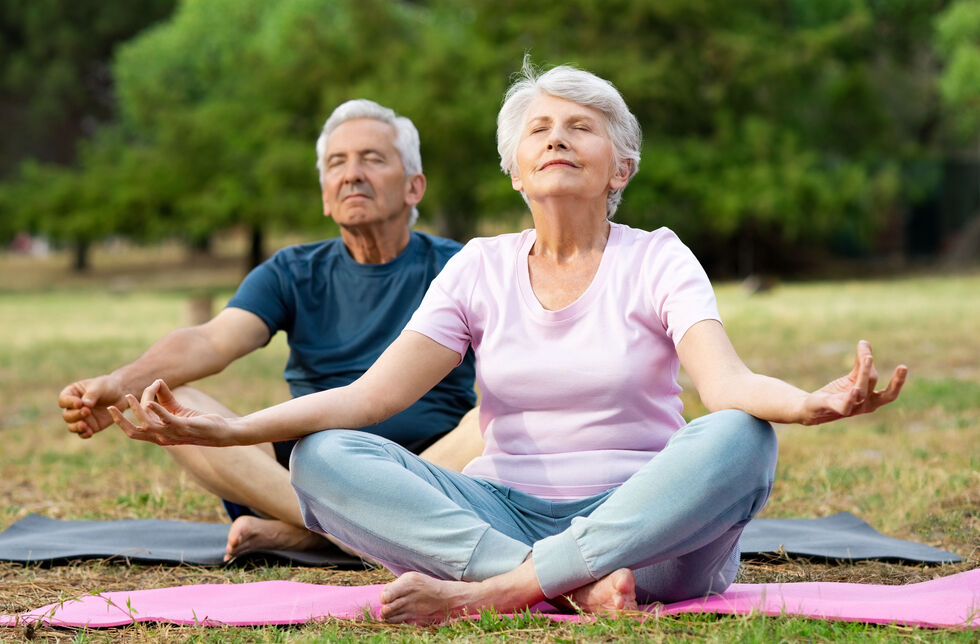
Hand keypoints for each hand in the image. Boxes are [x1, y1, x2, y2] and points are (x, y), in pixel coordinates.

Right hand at [58, 375, 126, 438]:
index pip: (63, 400)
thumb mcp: (100, 387)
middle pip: (67, 415)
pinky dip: (84, 434)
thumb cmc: (107, 386)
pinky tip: (89, 433)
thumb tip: (85, 405)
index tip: (79, 403)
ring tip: (84, 426)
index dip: (69, 403)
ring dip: (76, 427)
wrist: (121, 395)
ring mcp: (81, 418)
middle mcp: (73, 407)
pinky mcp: (90, 426)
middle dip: (75, 414)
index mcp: (72, 394)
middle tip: (87, 411)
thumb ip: (92, 395)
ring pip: (72, 426)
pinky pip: (83, 433)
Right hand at [108, 379, 234, 446]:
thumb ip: (165, 397)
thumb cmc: (198, 422)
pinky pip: (167, 419)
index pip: (134, 432)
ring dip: (137, 410)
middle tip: (110, 408)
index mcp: (159, 436)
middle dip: (120, 421)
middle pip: (134, 432)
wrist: (220, 431)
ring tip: (130, 397)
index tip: (116, 406)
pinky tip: (150, 401)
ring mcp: (172, 434)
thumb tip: (156, 381)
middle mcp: (163, 438)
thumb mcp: (178, 409)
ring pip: (147, 424)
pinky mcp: (184, 427)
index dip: (122, 421)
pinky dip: (157, 410)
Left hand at [799, 340, 906, 425]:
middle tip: (903, 367)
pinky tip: (854, 389)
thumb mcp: (852, 377)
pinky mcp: (834, 407)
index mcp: (872, 399)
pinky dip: (849, 398)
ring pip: (861, 392)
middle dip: (895, 382)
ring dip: (865, 375)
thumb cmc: (837, 393)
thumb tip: (865, 342)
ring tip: (867, 358)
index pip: (889, 392)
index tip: (904, 366)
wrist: (813, 407)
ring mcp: (851, 408)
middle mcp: (864, 405)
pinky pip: (844, 405)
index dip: (898, 381)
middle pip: (882, 394)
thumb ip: (860, 362)